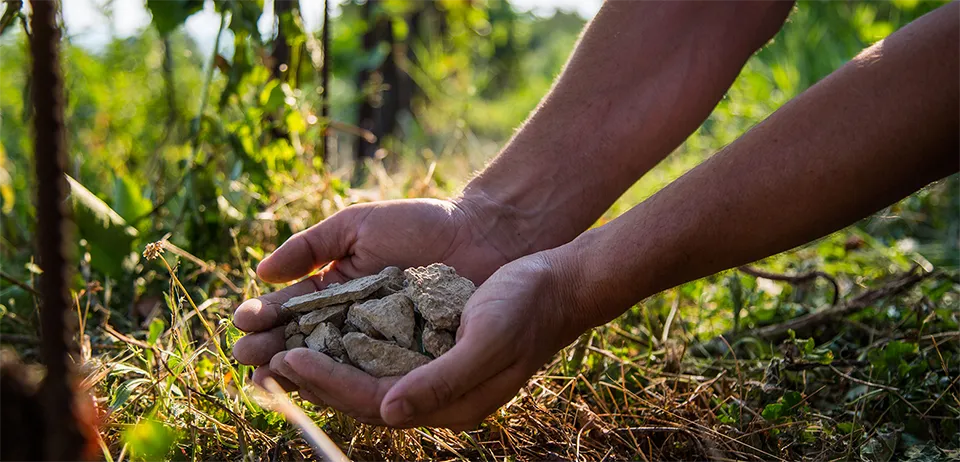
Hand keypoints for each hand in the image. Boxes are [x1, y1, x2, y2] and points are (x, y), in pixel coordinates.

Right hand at [232, 196, 530, 388]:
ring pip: (334, 366)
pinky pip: (376, 377)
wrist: (481, 235)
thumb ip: (311, 246)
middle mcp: (353, 325)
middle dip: (272, 350)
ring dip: (301, 372)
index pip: (292, 311)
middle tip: (246, 356)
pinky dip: (349, 383)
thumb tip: (261, 272)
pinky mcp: (410, 365)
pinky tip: (324, 385)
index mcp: (336, 291)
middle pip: (304, 345)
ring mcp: (380, 347)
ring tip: (271, 374)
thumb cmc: (421, 224)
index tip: (241, 321)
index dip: (265, 319)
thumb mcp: (358, 225)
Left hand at [267, 250, 590, 428]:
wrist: (556, 284)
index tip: (285, 359)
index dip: (326, 383)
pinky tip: (320, 332)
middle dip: (311, 381)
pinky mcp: (430, 351)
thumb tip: (389, 412)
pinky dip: (345, 347)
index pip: (372, 401)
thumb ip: (441, 381)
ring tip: (277, 350)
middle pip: (359, 396)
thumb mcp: (489, 341)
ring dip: (322, 366)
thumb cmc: (526, 309)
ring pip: (364, 378)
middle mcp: (434, 396)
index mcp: (449, 404)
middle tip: (262, 360)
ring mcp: (431, 374)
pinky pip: (378, 357)